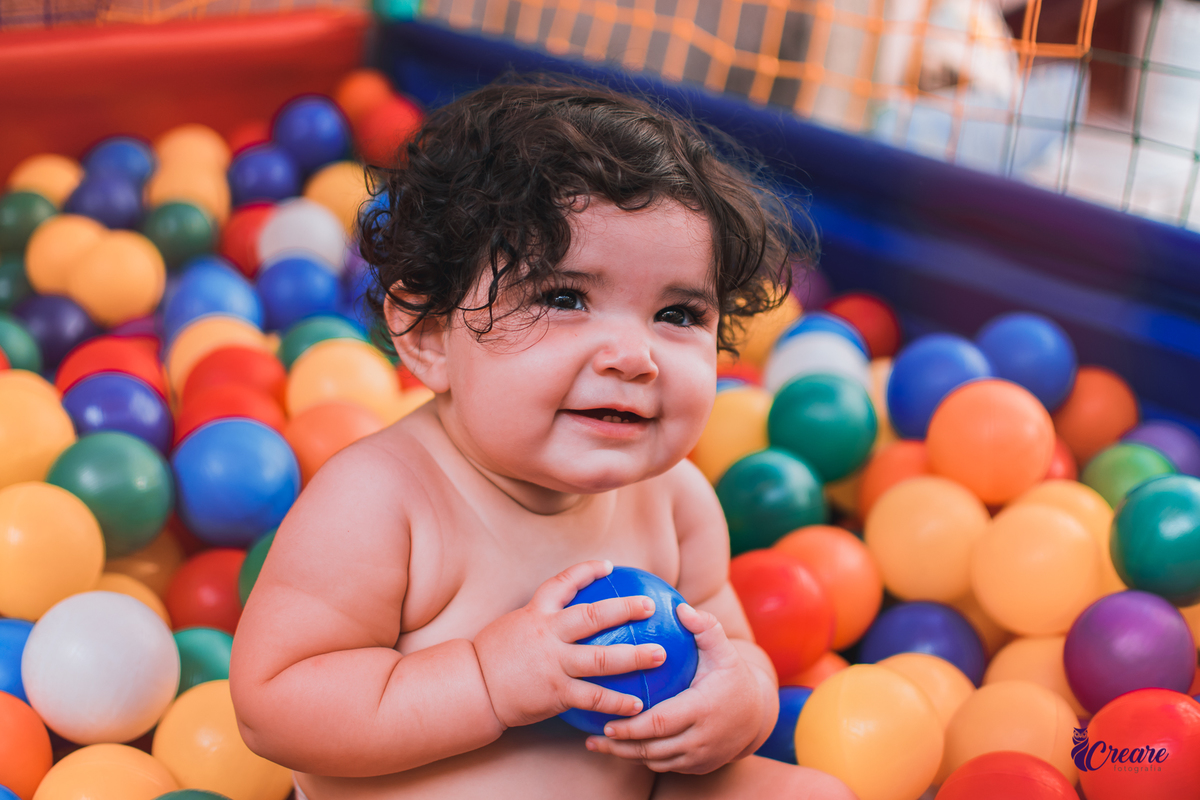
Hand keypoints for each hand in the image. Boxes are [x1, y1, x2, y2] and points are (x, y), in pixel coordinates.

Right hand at [474, 560, 667, 728]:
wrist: (472, 688)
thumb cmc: (494, 657)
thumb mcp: (514, 626)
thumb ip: (540, 621)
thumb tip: (565, 619)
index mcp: (536, 613)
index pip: (563, 582)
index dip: (587, 571)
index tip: (609, 565)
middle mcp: (548, 634)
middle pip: (593, 616)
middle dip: (625, 609)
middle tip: (650, 607)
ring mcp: (553, 663)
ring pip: (602, 658)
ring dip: (635, 656)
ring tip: (660, 654)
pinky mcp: (556, 692)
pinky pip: (594, 697)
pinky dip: (618, 702)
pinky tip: (639, 705)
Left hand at [584, 602, 766, 773]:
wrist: (757, 715)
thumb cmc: (733, 677)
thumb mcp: (724, 651)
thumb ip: (705, 628)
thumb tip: (680, 607)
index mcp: (703, 710)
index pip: (662, 723)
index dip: (633, 727)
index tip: (608, 723)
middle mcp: (701, 739)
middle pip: (653, 749)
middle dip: (620, 747)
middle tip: (592, 738)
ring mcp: (700, 757)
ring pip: (656, 762)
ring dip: (626, 756)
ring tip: (597, 745)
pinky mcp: (697, 767)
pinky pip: (664, 766)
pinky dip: (642, 759)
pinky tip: (620, 748)